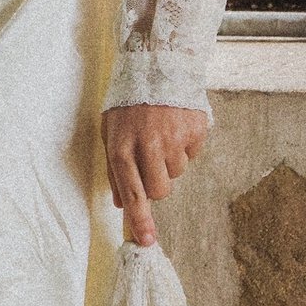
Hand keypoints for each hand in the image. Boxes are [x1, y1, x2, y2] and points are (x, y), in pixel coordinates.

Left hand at [105, 101, 208, 247]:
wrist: (158, 63)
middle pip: (160, 190)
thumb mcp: (110, 130)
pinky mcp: (195, 130)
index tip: (146, 241)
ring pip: (177, 172)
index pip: (132, 193)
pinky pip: (192, 154)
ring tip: (162, 132)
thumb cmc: (129, 101)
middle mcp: (148, 145)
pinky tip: (175, 124)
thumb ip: (115, 168)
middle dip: (158, 184)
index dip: (139, 220)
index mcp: (121, 146)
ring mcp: (174, 138)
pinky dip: (185, 144)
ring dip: (170, 160)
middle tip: (152, 161)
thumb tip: (119, 203)